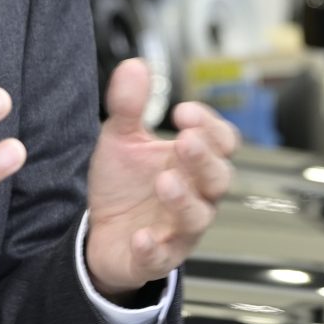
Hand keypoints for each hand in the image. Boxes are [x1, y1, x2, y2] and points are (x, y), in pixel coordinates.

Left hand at [83, 60, 237, 296]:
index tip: (183, 112)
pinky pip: (162, 257)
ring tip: (165, 181)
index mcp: (193, 163)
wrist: (101, 233)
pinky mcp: (155, 258)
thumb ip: (129, 105)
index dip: (210, 126)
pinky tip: (142, 236)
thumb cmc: (123, 186)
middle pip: (218, 178)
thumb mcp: (121, 140)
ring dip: (184, 199)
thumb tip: (135, 65)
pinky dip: (154, 248)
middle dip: (204, 158)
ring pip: (197, 218)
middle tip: (185, 141)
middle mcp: (195, 195)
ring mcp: (178, 229)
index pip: (221, 142)